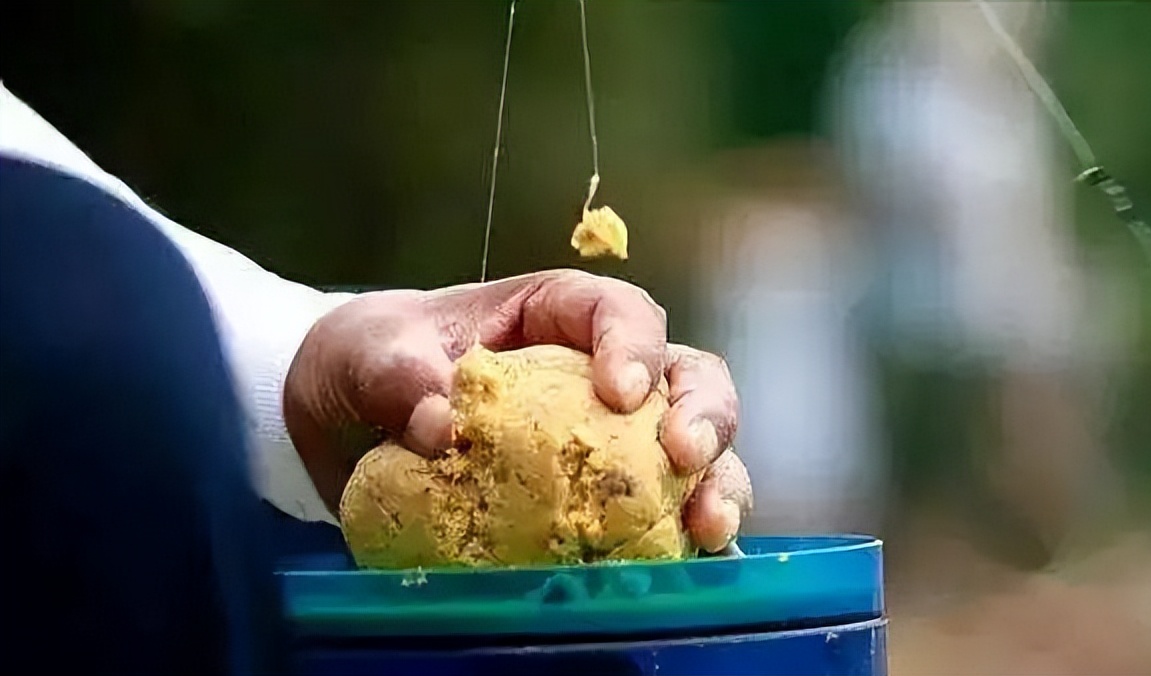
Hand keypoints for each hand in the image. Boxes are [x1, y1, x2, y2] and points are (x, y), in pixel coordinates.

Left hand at [283, 269, 751, 551]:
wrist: (342, 424)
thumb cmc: (366, 362)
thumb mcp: (365, 351)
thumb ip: (396, 374)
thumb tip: (440, 428)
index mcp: (554, 314)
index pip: (617, 310)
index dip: (634, 344)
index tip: (618, 393)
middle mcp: (597, 372)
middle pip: (684, 375)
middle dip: (704, 413)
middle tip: (685, 456)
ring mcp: (604, 440)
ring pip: (694, 450)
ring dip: (714, 483)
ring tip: (706, 525)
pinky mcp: (592, 501)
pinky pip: (656, 518)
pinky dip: (678, 541)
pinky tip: (683, 564)